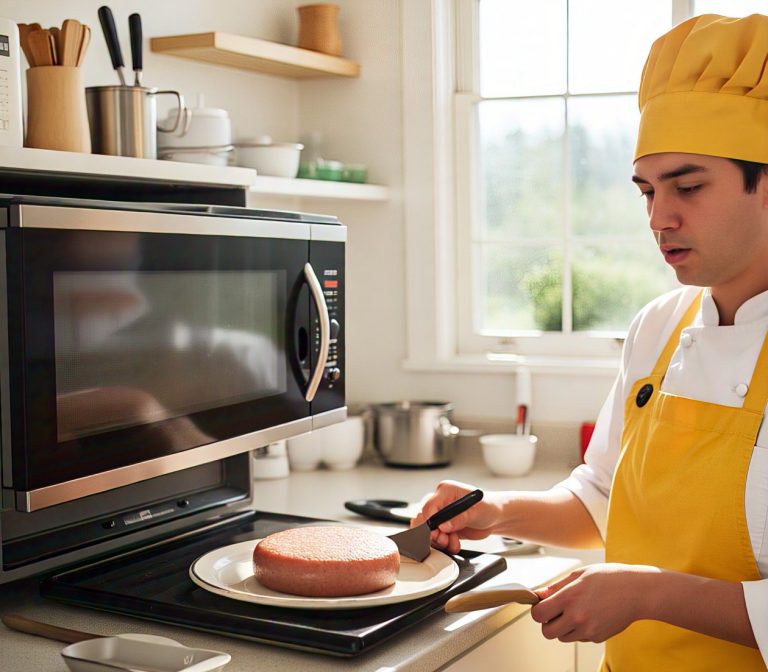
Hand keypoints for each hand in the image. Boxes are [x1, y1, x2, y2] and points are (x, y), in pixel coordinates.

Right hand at [410, 480, 502, 554]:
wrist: (495, 517)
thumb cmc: (488, 507)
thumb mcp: (476, 512)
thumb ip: (459, 519)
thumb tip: (443, 526)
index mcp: (446, 490)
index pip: (429, 506)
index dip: (430, 521)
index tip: (436, 533)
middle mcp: (441, 501)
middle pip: (424, 518)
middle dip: (434, 533)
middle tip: (445, 540)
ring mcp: (442, 514)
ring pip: (429, 530)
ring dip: (440, 540)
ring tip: (452, 542)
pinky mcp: (444, 525)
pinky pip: (436, 537)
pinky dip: (444, 544)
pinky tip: (454, 543)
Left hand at [530, 563, 655, 642]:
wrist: (637, 591)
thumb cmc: (609, 578)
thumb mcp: (579, 574)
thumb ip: (556, 587)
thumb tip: (538, 595)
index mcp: (569, 598)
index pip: (539, 615)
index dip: (538, 610)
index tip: (542, 605)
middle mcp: (577, 617)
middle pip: (547, 632)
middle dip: (548, 623)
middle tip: (556, 611)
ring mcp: (588, 630)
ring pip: (563, 637)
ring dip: (564, 627)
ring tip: (576, 611)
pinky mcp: (597, 638)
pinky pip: (579, 638)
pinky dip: (579, 630)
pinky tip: (590, 615)